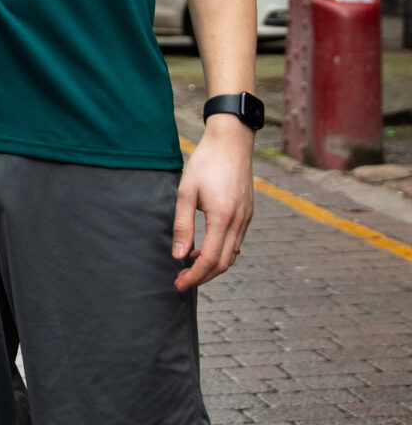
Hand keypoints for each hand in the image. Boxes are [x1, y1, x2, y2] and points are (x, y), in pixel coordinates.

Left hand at [171, 115, 254, 290]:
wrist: (231, 142)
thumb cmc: (205, 163)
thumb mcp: (186, 191)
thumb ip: (182, 225)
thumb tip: (177, 256)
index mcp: (222, 217)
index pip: (209, 259)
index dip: (194, 276)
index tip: (179, 283)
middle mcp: (239, 222)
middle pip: (223, 263)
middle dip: (203, 276)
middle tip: (182, 281)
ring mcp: (246, 219)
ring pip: (231, 254)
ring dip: (212, 265)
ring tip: (190, 266)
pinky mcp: (247, 213)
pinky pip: (236, 242)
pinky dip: (221, 252)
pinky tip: (204, 247)